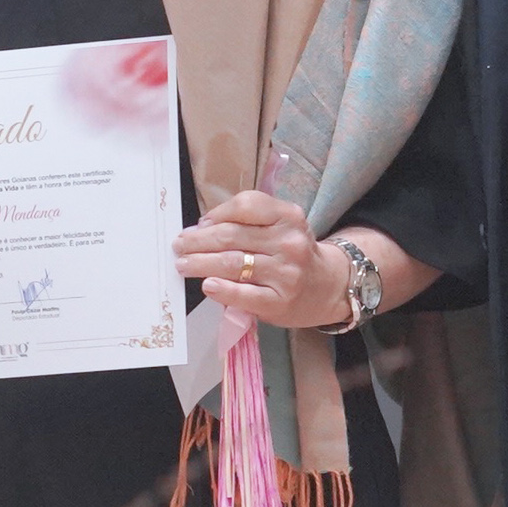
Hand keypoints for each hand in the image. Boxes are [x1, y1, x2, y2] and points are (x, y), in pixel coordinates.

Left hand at [174, 190, 346, 328]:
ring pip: (234, 263)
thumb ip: (247, 222)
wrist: (327, 287)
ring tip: (183, 264)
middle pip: (232, 235)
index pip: (246, 205)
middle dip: (199, 240)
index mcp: (288, 216)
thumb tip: (200, 228)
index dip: (217, 214)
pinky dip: (223, 290)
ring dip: (201, 263)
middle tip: (179, 245)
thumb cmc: (291, 254)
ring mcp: (286, 273)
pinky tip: (208, 286)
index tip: (199, 224)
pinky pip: (245, 294)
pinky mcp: (280, 301)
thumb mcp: (280, 226)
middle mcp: (289, 242)